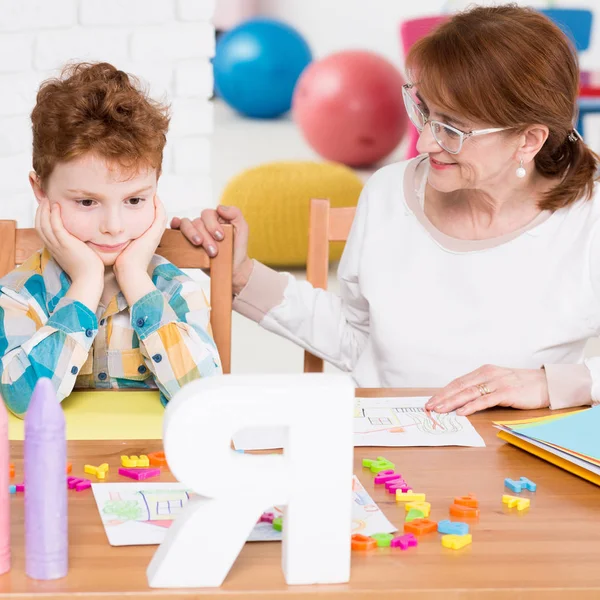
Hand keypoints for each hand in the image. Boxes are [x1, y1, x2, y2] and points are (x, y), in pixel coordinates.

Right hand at [35, 199, 103, 282]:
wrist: (89, 279)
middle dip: (40, 212)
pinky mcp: (66, 244)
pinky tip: (56, 206)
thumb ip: (74, 247)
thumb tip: (80, 240)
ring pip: (44, 224)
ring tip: (48, 200)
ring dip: (44, 210)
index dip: (42, 219)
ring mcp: (58, 245)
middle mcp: (53, 247)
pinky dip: (53, 215)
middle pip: (39, 226)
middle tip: (44, 201)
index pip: (42, 232)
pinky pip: (55, 226)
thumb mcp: (76, 256)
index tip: (46, 210)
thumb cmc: (87, 270)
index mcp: (54, 250)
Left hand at [114, 195, 166, 280]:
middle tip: (148, 191)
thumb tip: (101, 233)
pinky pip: (160, 214)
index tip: (137, 198)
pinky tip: (154, 195)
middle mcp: (152, 236)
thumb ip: (113, 240)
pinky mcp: (155, 233)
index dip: (146, 209)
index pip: (149, 220)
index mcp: (145, 239)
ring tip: (151, 190)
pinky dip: (159, 205)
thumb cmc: (120, 264)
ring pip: (161, 213)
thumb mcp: (118, 248)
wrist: (129, 272)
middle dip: (153, 203)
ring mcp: (155, 234)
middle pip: (157, 215)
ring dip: (157, 201)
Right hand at [171, 205, 252, 293]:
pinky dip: (174, 226)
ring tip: (199, 244)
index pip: (208, 214)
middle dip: (205, 236)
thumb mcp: (242, 229)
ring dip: (192, 234)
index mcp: (216, 218)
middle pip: (197, 222)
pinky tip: (176, 228)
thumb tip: (219, 207)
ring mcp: (194, 232)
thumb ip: (235, 214)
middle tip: (213, 250)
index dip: (212, 225)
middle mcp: (203, 223)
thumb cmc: (237, 248)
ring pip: (186, 225)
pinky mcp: (186, 242)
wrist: (233, 268)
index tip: (221, 237)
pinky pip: (176, 229)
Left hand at [424, 365, 549, 415]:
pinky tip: (462, 412)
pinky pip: (485, 400)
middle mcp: (488, 374)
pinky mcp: (507, 392)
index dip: (443, 392)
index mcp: (484, 371)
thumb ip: (482, 388)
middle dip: (442, 397)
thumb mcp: (498, 383)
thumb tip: (462, 401)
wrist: (547, 383)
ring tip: (439, 410)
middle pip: (459, 386)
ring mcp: (497, 383)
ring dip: (452, 402)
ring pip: (469, 393)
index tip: (431, 401)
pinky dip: (472, 406)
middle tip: (429, 407)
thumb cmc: (522, 385)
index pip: (458, 382)